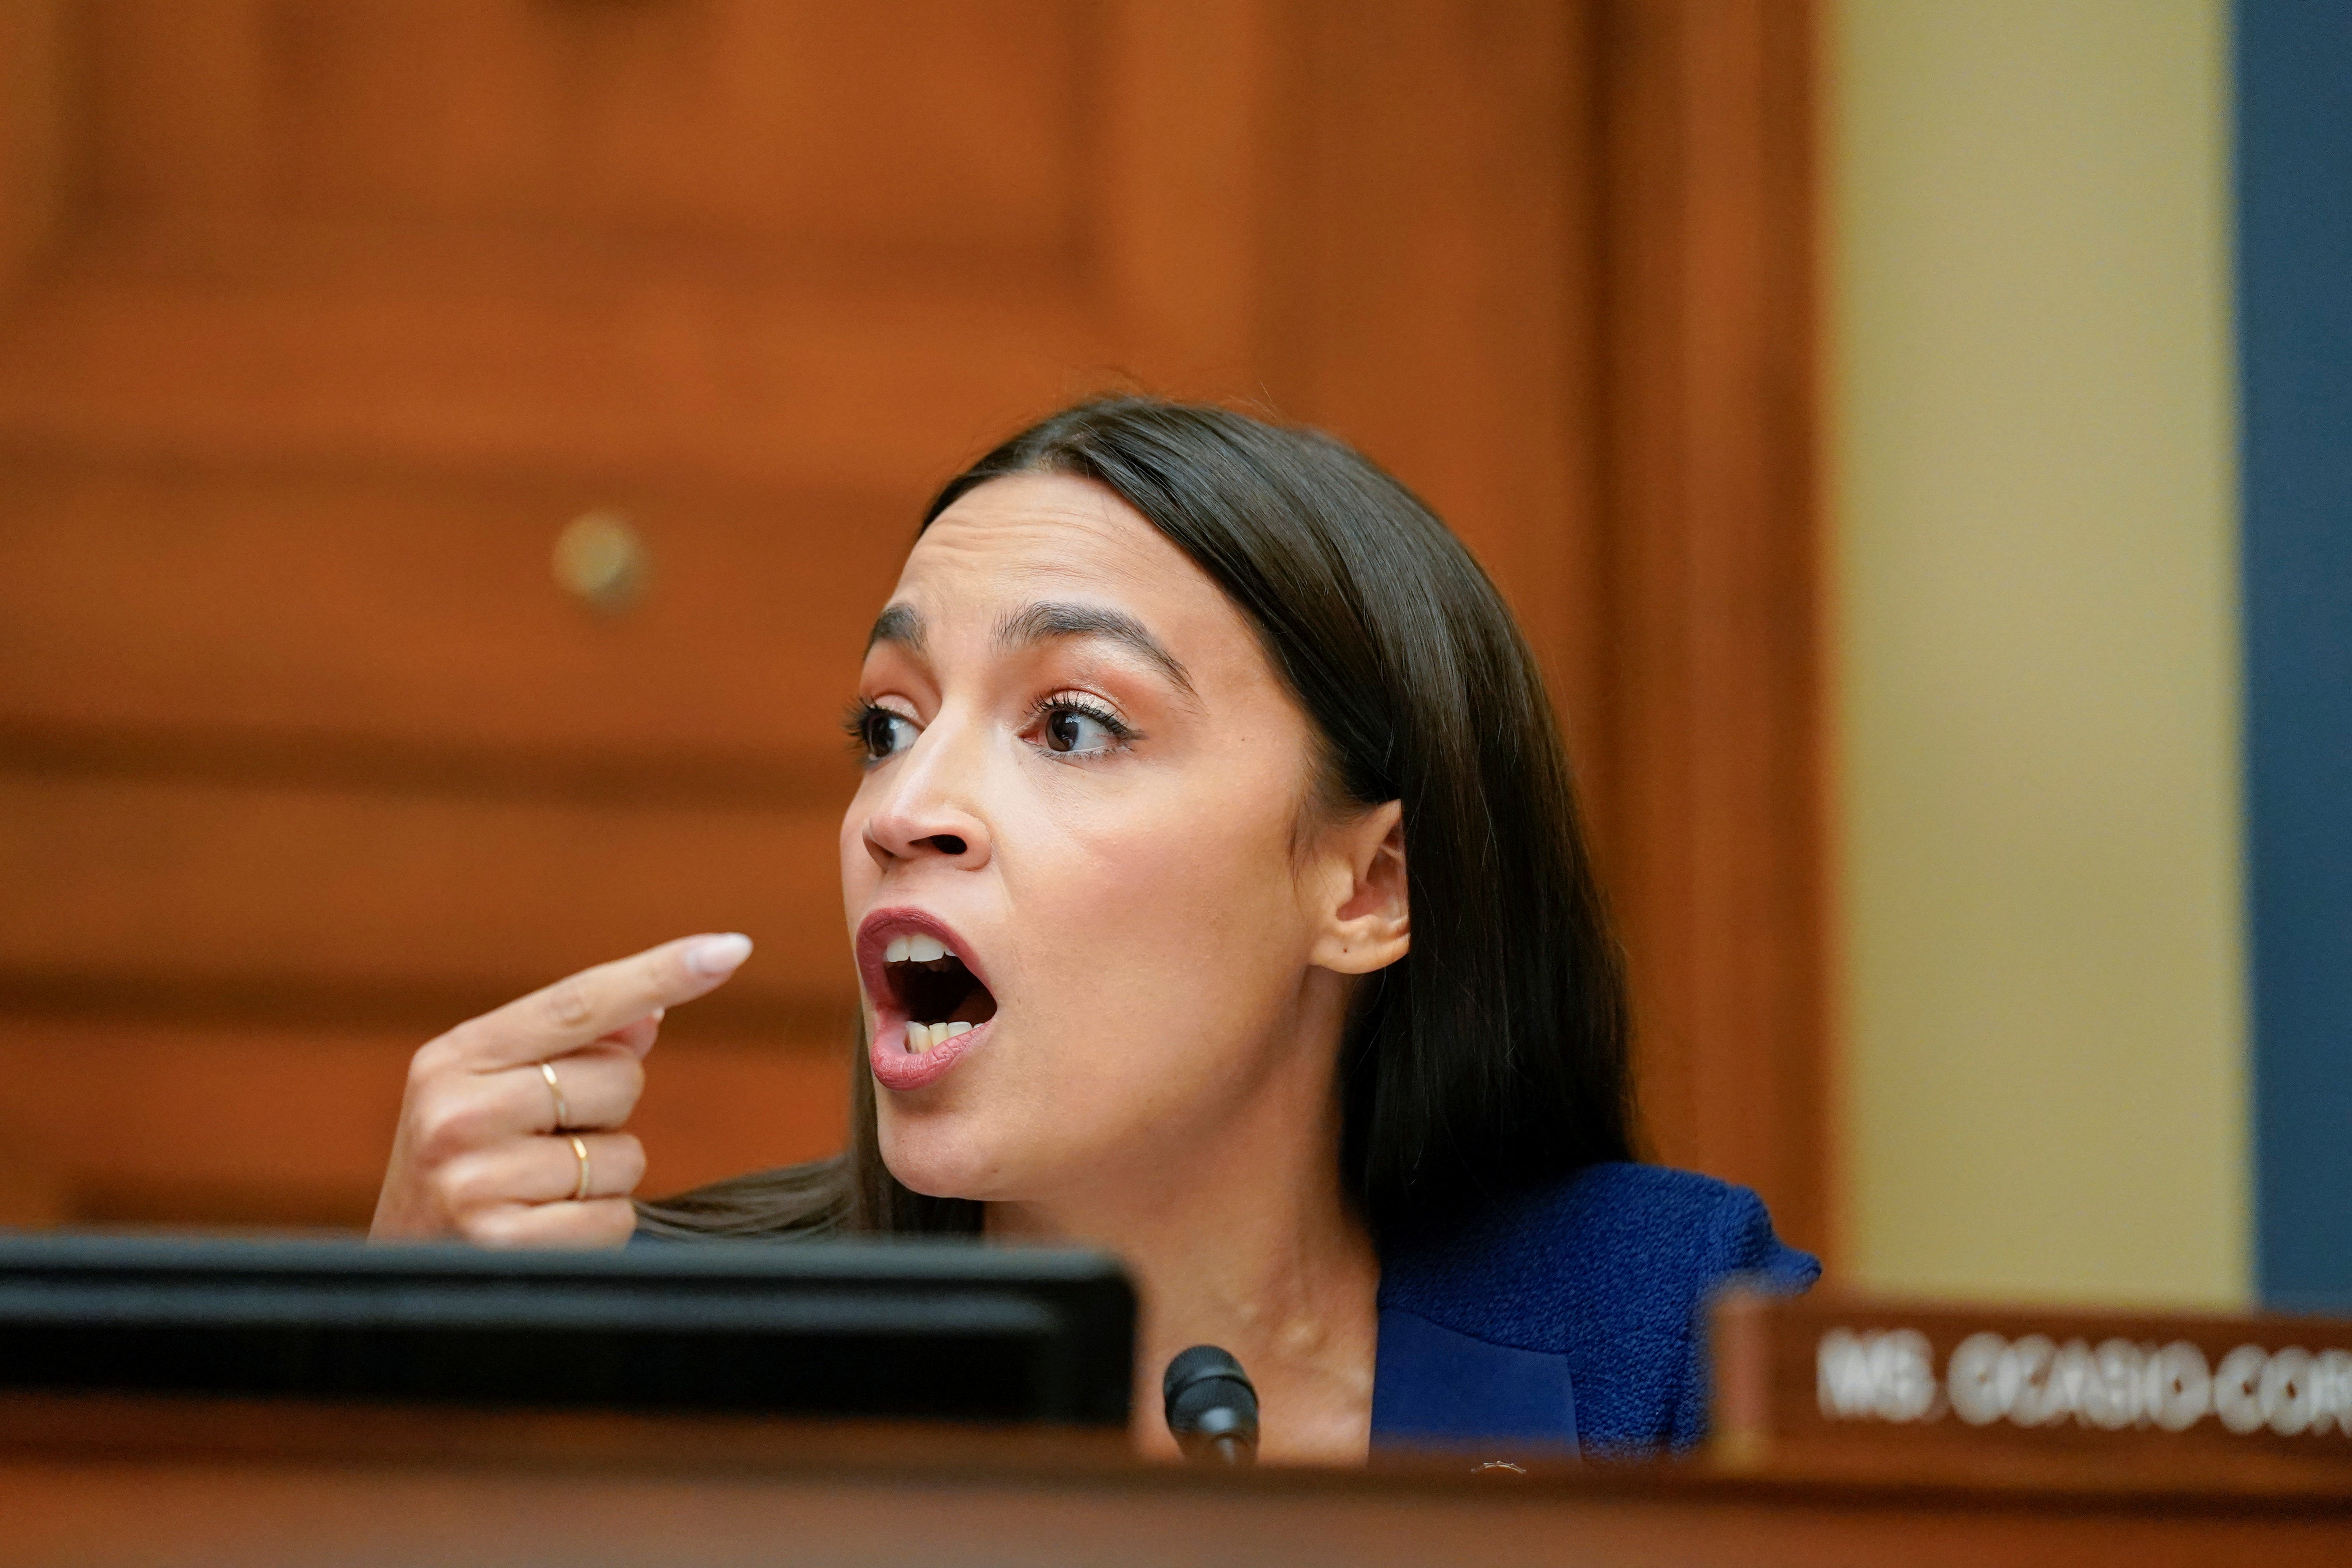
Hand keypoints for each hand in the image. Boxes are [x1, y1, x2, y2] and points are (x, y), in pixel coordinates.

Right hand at [369, 933, 752, 1245]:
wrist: (398, 1275)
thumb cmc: (464, 1170)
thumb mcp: (493, 1092)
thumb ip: (574, 1045)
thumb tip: (653, 1010)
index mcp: (454, 1058)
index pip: (579, 1002)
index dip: (659, 973)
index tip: (730, 949)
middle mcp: (457, 1112)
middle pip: (621, 1079)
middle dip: (606, 1113)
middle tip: (543, 1144)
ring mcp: (476, 1180)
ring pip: (625, 1154)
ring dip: (602, 1177)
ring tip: (537, 1192)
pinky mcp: (506, 1244)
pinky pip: (615, 1215)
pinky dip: (597, 1227)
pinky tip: (543, 1232)